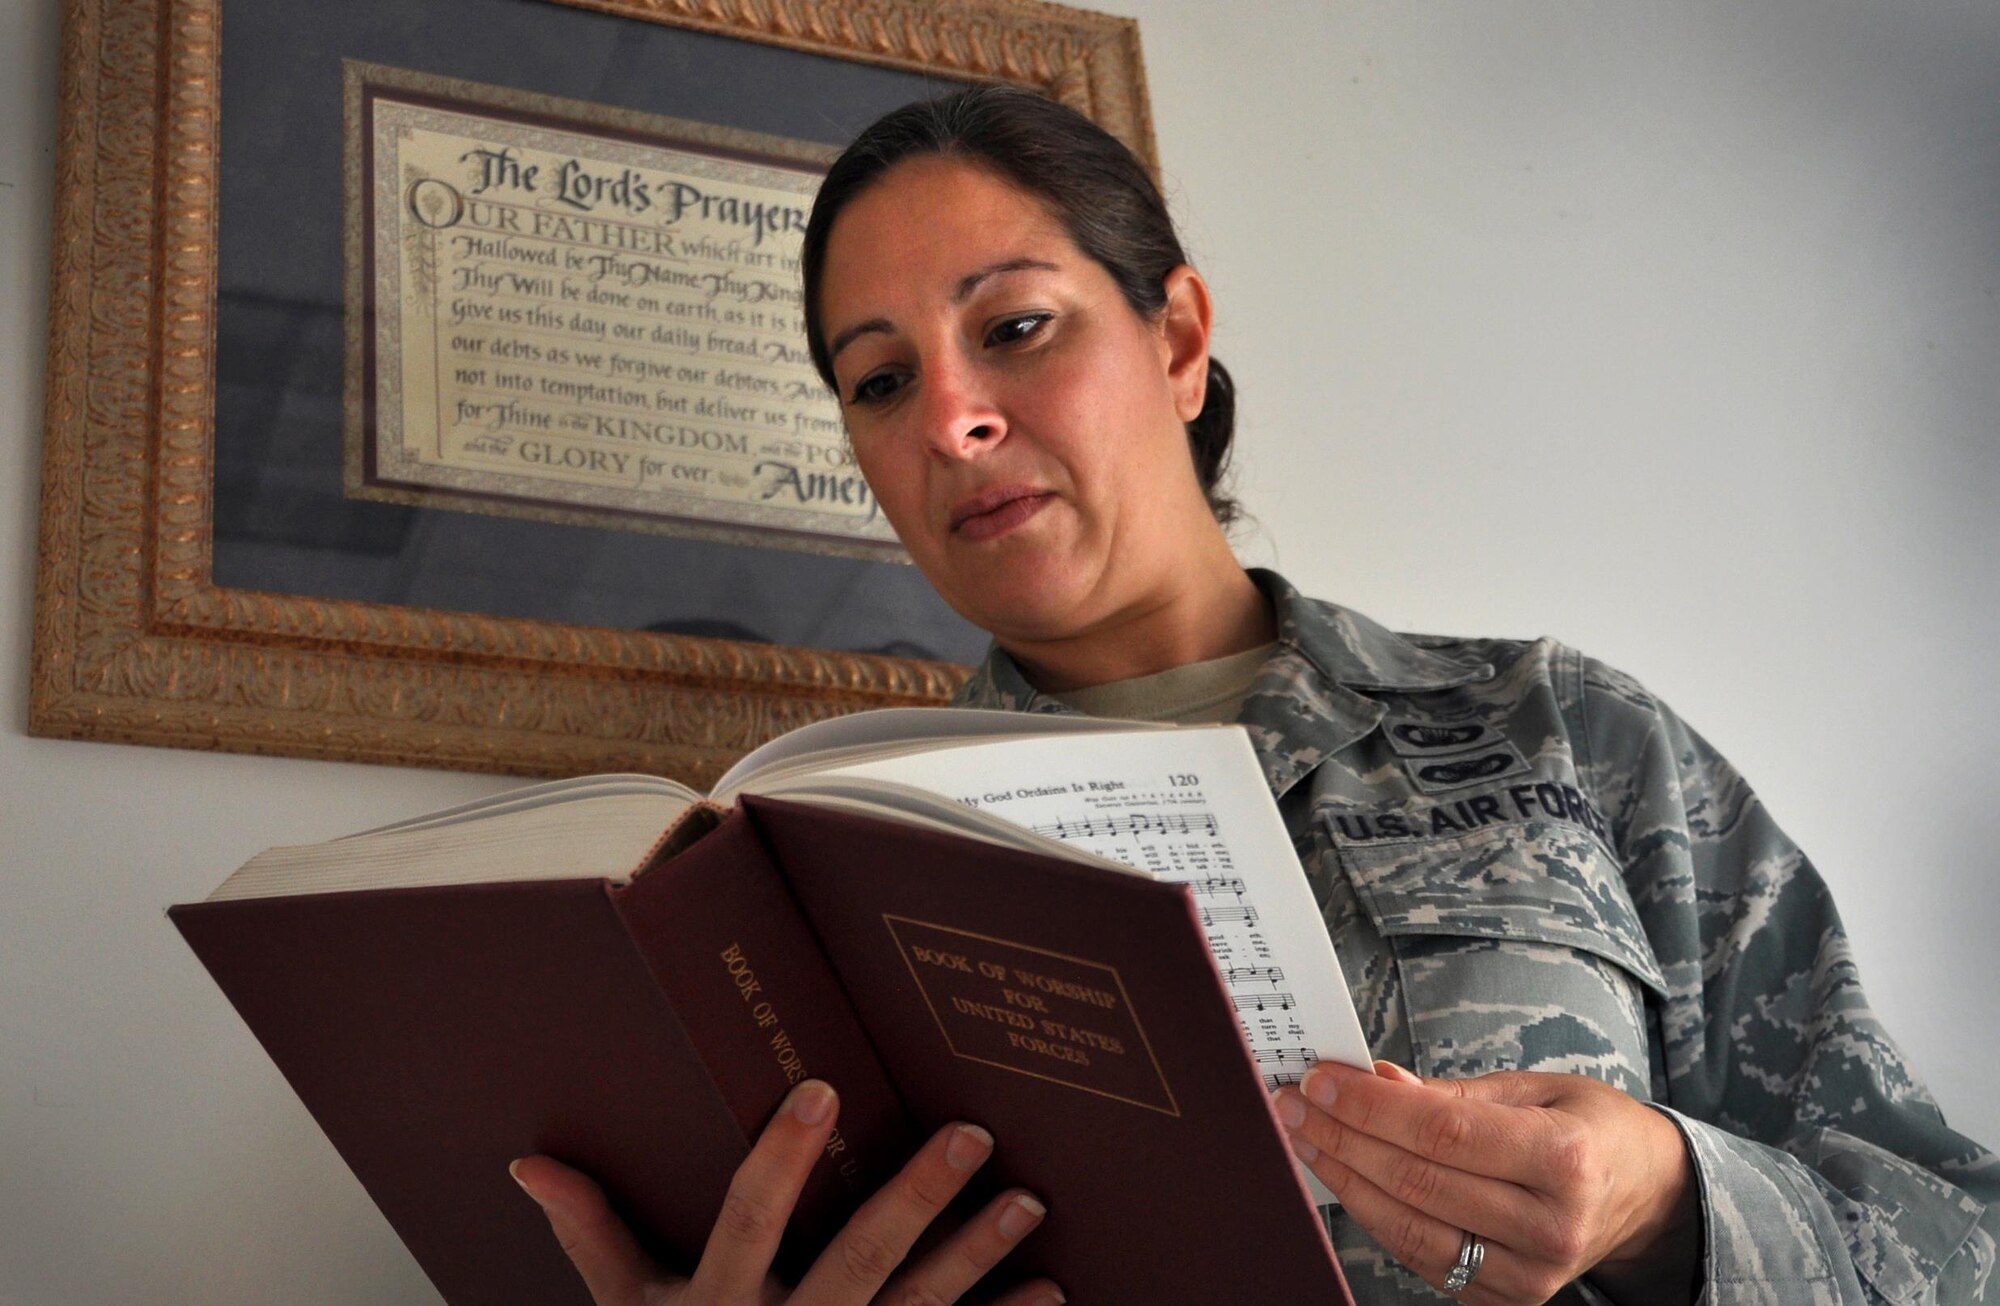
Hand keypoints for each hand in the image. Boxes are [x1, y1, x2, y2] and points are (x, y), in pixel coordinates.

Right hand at [512, 1079, 1061, 1305]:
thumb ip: (591, 1233)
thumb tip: (532, 1161)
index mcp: (720, 1303)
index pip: (750, 1219)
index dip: (782, 1159)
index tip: (821, 1091)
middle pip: (859, 1260)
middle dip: (917, 1197)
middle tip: (971, 1133)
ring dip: (978, 1258)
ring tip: (1029, 1203)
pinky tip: (1049, 1291)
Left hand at [1274, 1061, 1698, 1304]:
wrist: (1646, 1194)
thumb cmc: (1591, 1129)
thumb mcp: (1538, 1088)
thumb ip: (1453, 1094)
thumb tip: (1375, 1080)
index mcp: (1565, 1159)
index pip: (1442, 1132)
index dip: (1370, 1107)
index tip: (1321, 1080)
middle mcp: (1551, 1225)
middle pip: (1418, 1181)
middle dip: (1343, 1138)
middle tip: (1294, 1104)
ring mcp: (1531, 1274)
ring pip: (1411, 1228)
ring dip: (1345, 1180)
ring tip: (1306, 1139)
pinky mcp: (1510, 1299)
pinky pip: (1423, 1257)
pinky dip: (1376, 1217)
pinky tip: (1345, 1179)